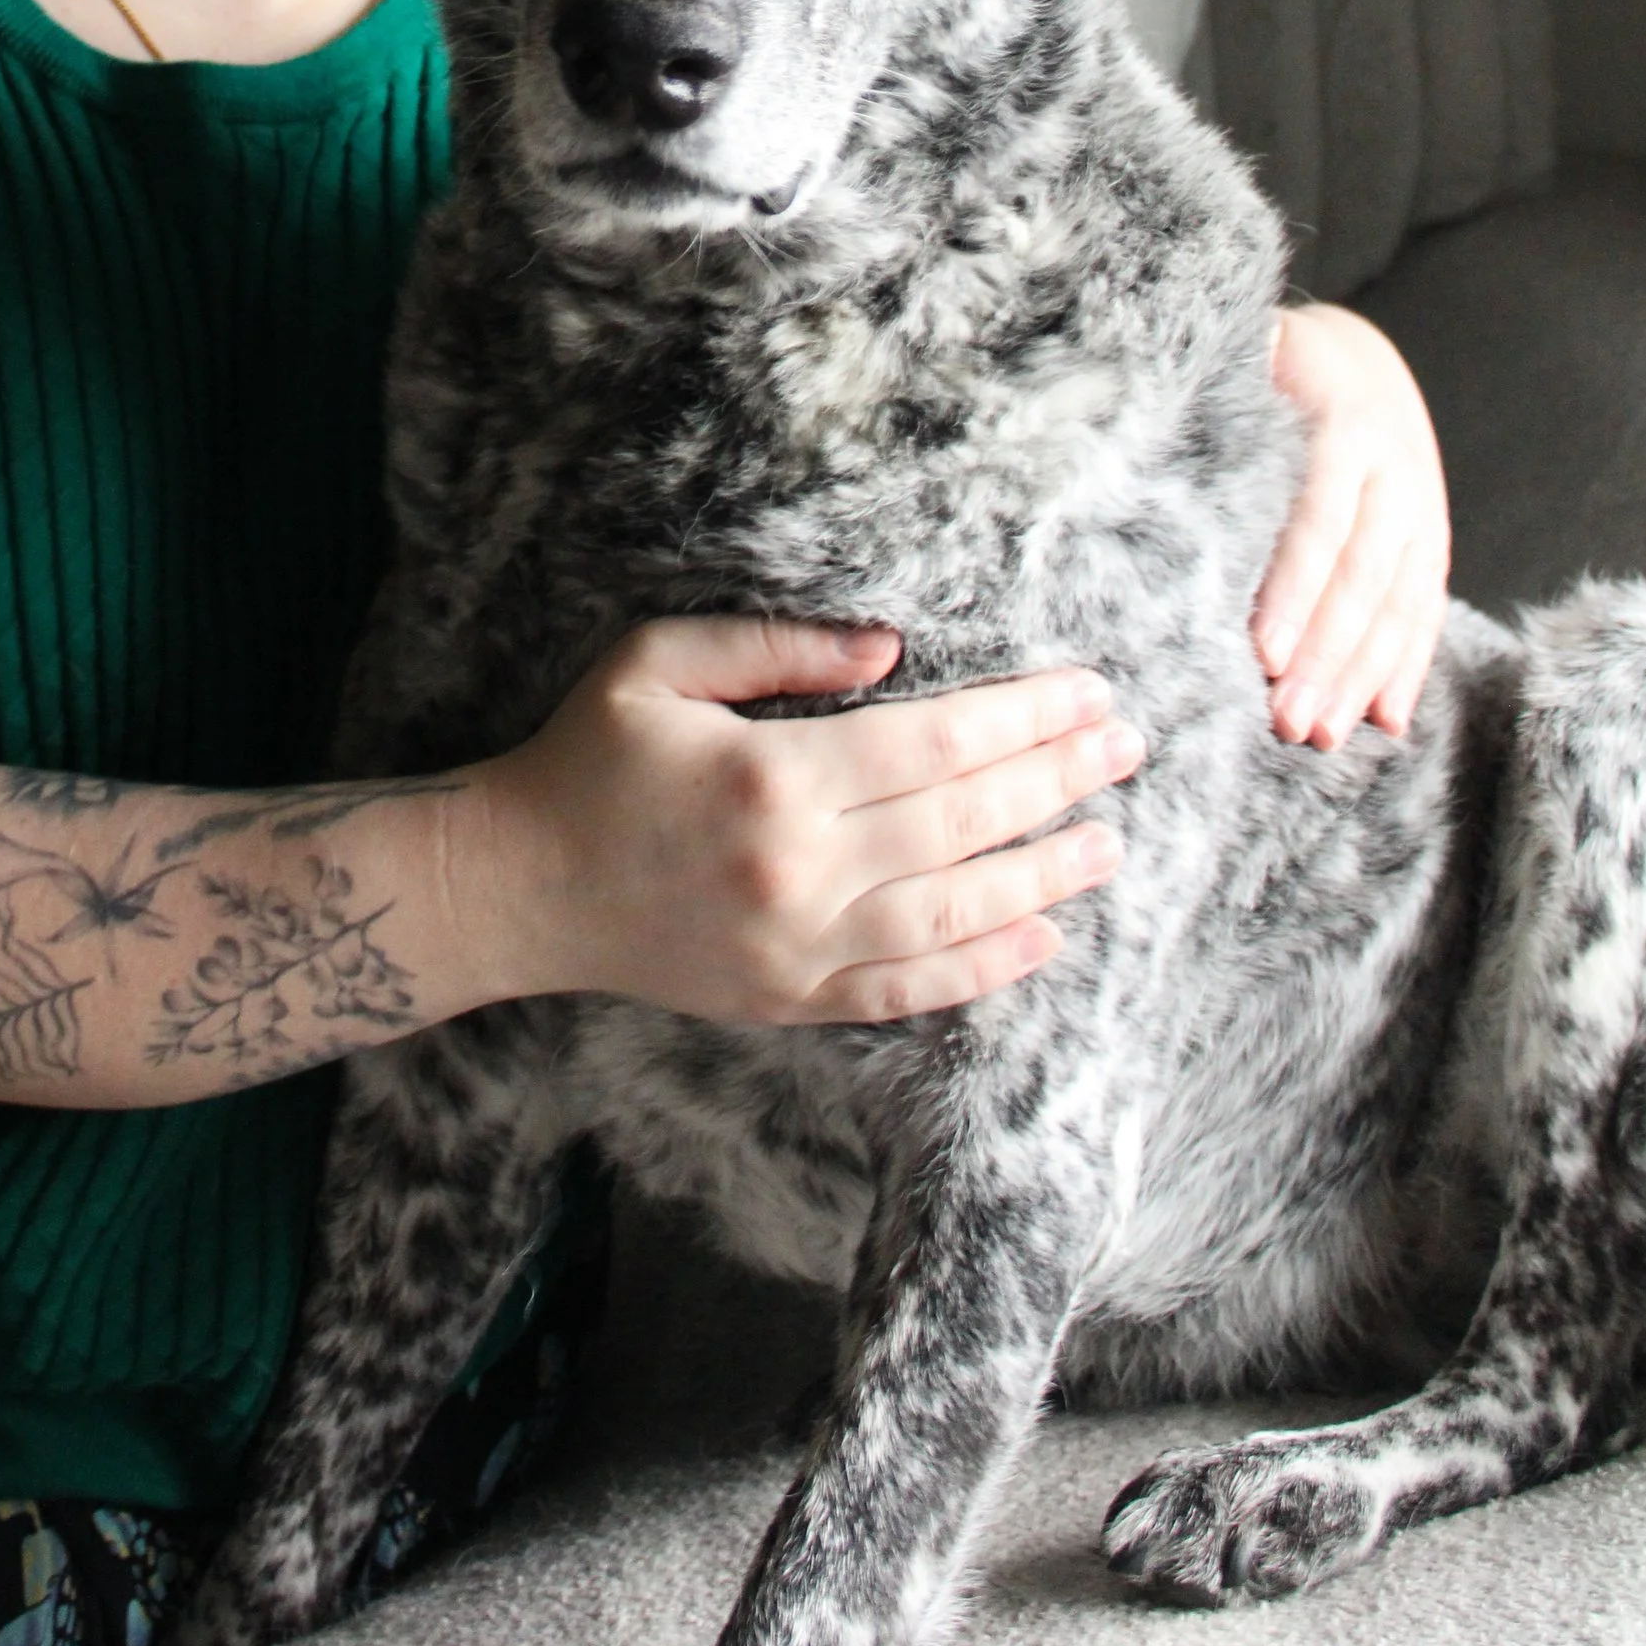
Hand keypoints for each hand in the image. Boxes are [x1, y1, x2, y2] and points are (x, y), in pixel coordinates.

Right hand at [480, 617, 1139, 1028]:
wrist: (518, 886)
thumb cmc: (586, 755)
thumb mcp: (659, 663)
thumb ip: (775, 646)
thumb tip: (891, 648)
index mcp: (774, 778)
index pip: (937, 745)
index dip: (1024, 718)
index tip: (1087, 693)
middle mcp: (800, 871)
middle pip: (964, 823)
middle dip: (1057, 780)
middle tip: (1127, 748)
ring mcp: (800, 948)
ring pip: (956, 912)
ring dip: (1044, 876)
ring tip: (1108, 842)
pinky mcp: (792, 999)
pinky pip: (911, 987)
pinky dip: (985, 966)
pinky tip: (1043, 937)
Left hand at [1254, 304, 1449, 745]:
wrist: (1365, 354)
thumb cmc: (1279, 367)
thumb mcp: (1252, 359)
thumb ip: (1213, 393)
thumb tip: (1143, 423)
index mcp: (1346, 426)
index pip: (1321, 520)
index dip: (1295, 589)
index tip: (1262, 652)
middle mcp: (1395, 473)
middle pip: (1363, 577)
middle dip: (1326, 655)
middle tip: (1288, 721)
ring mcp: (1422, 511)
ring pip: (1400, 604)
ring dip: (1364, 676)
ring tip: (1325, 735)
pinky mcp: (1433, 542)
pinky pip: (1426, 611)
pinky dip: (1408, 667)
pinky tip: (1387, 720)